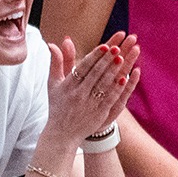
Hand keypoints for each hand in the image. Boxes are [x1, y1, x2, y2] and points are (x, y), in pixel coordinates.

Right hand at [44, 32, 141, 151]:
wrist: (61, 133)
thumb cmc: (58, 105)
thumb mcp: (53, 84)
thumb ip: (56, 63)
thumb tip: (53, 43)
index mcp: (68, 85)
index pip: (83, 67)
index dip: (95, 56)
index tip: (104, 45)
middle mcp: (78, 93)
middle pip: (95, 74)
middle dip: (106, 60)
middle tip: (118, 47)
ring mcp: (89, 103)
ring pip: (103, 84)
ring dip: (113, 71)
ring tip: (122, 58)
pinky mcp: (98, 113)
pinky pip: (109, 99)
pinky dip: (117, 88)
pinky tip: (125, 78)